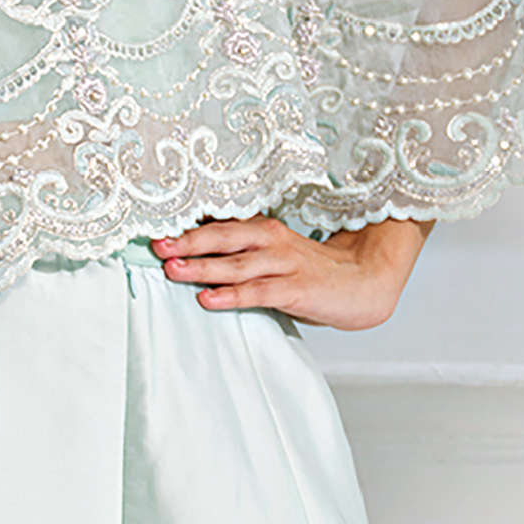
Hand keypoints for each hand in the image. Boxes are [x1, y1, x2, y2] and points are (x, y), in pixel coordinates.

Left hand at [150, 215, 422, 330]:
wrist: (367, 282)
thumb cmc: (315, 271)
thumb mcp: (277, 255)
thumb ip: (243, 254)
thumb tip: (197, 259)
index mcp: (265, 230)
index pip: (222, 223)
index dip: (189, 224)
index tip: (157, 225)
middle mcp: (273, 242)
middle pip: (224, 236)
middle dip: (188, 241)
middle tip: (157, 244)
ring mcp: (286, 264)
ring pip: (237, 264)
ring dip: (202, 267)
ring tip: (172, 270)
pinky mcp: (297, 290)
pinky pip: (258, 292)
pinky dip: (231, 295)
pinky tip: (207, 300)